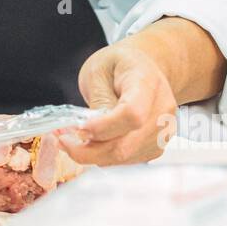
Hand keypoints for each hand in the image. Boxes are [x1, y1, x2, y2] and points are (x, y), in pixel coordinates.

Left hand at [69, 41, 177, 165]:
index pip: (132, 114)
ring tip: (72, 140)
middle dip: (89, 150)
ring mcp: (163, 131)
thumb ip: (98, 99)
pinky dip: (104, 156)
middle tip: (63, 141)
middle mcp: (162, 109)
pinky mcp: (156, 146)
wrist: (144, 68)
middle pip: (126, 144)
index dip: (104, 128)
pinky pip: (127, 160)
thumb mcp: (100, 69)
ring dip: (93, 155)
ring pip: (124, 157)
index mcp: (147, 82)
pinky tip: (91, 143)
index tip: (79, 128)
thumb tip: (90, 131)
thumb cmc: (120, 65)